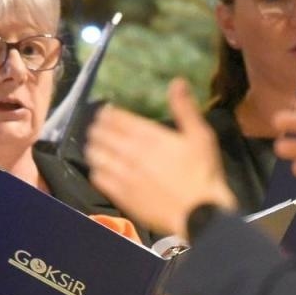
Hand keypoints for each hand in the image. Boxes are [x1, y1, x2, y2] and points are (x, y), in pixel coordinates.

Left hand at [85, 79, 236, 237]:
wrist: (199, 213)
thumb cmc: (203, 173)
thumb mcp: (200, 136)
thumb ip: (185, 109)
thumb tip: (176, 81)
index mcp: (149, 136)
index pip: (118, 119)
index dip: (107, 114)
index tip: (103, 112)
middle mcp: (131, 153)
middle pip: (103, 136)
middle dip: (97, 129)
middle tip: (95, 127)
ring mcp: (124, 176)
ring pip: (97, 156)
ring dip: (93, 148)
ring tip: (93, 145)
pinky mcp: (121, 196)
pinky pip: (100, 179)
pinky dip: (95, 171)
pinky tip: (97, 169)